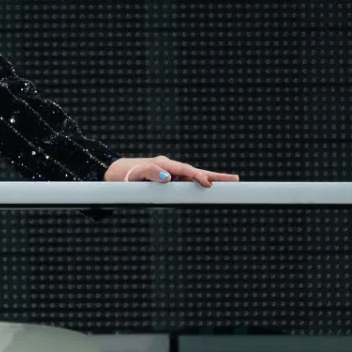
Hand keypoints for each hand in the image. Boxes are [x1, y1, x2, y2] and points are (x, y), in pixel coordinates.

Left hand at [104, 156, 238, 186]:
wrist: (115, 174)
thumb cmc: (124, 175)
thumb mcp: (134, 175)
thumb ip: (150, 174)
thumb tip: (168, 178)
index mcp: (163, 164)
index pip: (185, 170)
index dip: (197, 176)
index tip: (208, 183)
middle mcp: (169, 167)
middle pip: (195, 171)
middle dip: (215, 176)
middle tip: (235, 180)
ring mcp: (170, 173)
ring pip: (193, 178)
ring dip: (211, 180)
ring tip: (230, 183)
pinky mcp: (169, 180)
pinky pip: (187, 183)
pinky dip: (200, 184)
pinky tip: (210, 187)